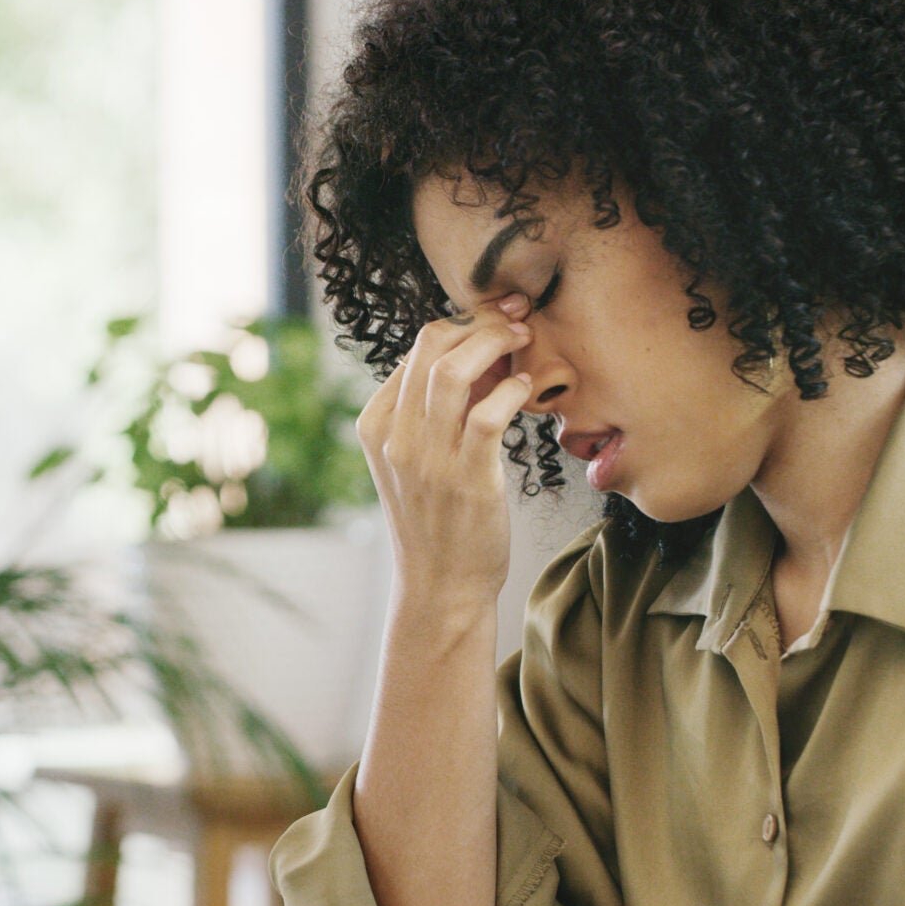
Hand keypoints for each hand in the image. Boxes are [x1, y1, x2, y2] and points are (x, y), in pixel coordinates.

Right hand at [355, 298, 535, 612]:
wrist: (440, 586)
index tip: (499, 319)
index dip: (465, 323)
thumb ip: (434, 410)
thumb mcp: (416, 457)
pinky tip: (527, 388)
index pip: (416, 348)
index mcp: (376, 423)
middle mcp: (395, 436)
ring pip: (452, 370)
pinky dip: (512, 391)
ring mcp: (427, 459)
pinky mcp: (466, 480)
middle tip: (517, 320)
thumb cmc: (437, 518)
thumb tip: (481, 352)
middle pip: (431, 345)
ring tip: (523, 342)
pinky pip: (487, 415)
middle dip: (481, 321)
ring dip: (495, 343)